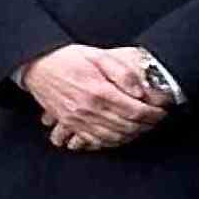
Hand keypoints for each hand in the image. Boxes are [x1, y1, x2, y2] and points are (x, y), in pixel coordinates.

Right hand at [20, 44, 166, 152]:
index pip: (136, 111)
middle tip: (156, 120)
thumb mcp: (98, 56)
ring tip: (142, 127)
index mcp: (99, 91)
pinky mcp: (70, 124)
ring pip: (113, 137)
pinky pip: (94, 140)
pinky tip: (120, 135)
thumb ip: (122, 72)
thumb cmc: (67, 59)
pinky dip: (111, 142)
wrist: (36, 66)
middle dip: (147, 125)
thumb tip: (139, 92)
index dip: (154, 114)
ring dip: (132, 135)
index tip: (161, 112)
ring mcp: (78, 119)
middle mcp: (89, 109)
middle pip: (127, 126)